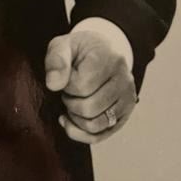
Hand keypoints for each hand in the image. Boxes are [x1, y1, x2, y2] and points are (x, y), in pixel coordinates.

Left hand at [44, 27, 136, 143]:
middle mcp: (124, 80)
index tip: (66, 76)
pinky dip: (79, 132)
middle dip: (69, 102)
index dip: (66, 85)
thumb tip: (53, 84)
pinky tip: (70, 120)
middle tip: (67, 91)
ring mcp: (127, 99)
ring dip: (75, 118)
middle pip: (88, 108)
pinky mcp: (125, 115)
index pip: (81, 86)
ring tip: (72, 102)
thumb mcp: (64, 45)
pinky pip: (100, 135)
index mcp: (109, 59)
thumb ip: (56, 60)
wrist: (103, 51)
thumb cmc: (80, 50)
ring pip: (94, 125)